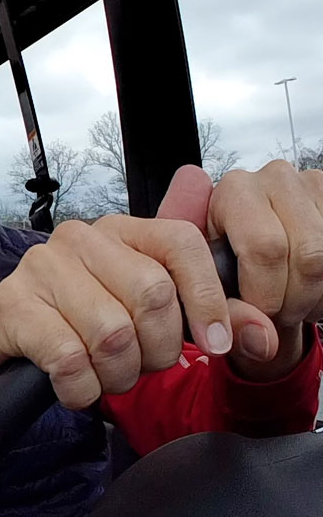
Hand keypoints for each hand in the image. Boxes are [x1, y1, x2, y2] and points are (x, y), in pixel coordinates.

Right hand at [0, 210, 232, 410]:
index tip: (213, 346)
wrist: (8, 357)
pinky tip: (74, 387)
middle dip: (156, 350)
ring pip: (112, 333)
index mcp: (117, 230)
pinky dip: (81, 389)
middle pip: (151, 294)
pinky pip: (69, 359)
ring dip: (116, 376)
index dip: (208, 299)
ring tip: (103, 377)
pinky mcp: (9, 307)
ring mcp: (36, 268)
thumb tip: (262, 337)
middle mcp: (75, 239)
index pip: (181, 243)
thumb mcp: (151, 321)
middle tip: (139, 367)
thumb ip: (208, 317)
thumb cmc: (83, 332)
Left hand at [159, 161, 322, 380]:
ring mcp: (314, 183)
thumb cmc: (222, 263)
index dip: (265, 294)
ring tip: (294, 303)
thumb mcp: (205, 281)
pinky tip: (312, 293)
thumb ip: (222, 310)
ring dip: (316, 296)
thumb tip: (260, 339)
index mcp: (233, 190)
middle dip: (294, 300)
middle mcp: (275, 177)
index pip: (264, 248)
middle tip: (279, 314)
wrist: (246, 250)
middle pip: (308, 255)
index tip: (257, 314)